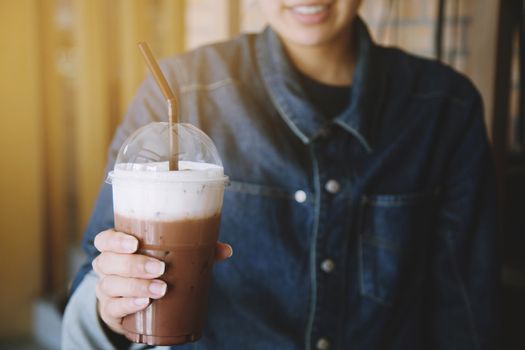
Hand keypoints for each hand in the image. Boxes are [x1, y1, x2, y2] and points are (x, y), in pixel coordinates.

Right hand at [92, 228, 232, 334]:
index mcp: (119, 248)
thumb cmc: (157, 271)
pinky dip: (128, 305)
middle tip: (160, 269)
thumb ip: (198, 251)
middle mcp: (107, 267)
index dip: (115, 240)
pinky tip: (143, 304)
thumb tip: (226, 250)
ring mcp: (106, 290)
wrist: (141, 305)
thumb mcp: (174, 259)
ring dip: (135, 286)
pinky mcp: (110, 311)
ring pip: (110, 285)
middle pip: (108, 262)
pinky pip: (112, 307)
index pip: (105, 240)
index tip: (134, 243)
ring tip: (159, 289)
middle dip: (134, 265)